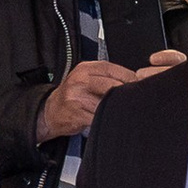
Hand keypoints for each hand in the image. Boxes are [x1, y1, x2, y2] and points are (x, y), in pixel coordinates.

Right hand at [37, 49, 184, 141]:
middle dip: (125, 92)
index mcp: (84, 69)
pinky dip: (108, 119)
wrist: (49, 112)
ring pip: (106, 101)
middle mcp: (80, 80)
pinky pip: (99, 116)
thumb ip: (105, 77)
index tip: (138, 84)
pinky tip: (111, 119)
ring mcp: (77, 97)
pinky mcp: (77, 114)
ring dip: (117, 107)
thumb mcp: (85, 79)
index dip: (128, 76)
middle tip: (133, 99)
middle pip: (111, 84)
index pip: (111, 69)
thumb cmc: (72, 96)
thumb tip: (133, 81)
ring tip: (122, 109)